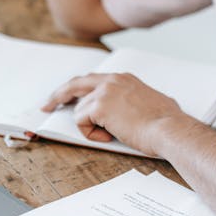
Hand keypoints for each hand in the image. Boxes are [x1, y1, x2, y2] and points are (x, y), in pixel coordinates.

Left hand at [42, 72, 188, 155]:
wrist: (168, 128)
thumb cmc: (165, 122)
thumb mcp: (151, 102)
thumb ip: (136, 100)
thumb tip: (139, 111)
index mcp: (124, 78)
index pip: (92, 80)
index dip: (77, 89)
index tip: (66, 96)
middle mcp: (112, 80)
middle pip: (75, 83)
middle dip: (58, 95)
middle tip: (46, 105)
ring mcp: (104, 91)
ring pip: (80, 110)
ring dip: (90, 127)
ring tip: (111, 135)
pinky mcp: (99, 106)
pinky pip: (82, 122)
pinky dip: (91, 134)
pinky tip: (109, 136)